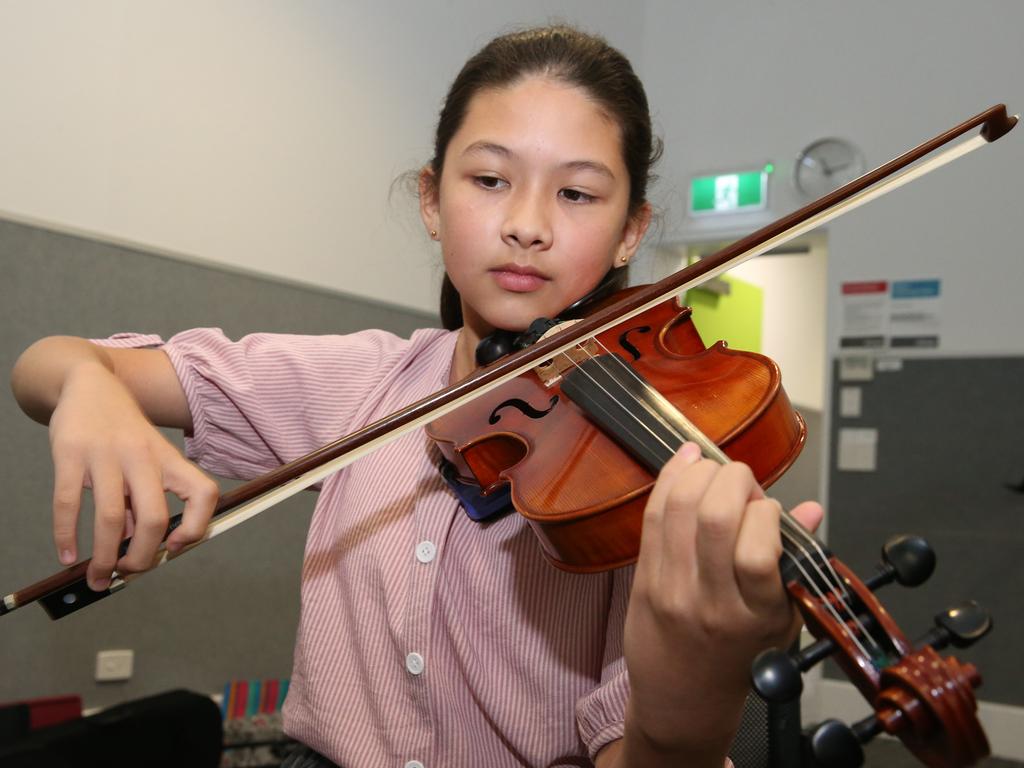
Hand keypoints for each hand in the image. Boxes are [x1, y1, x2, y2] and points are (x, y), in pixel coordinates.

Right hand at [48, 361, 218, 589]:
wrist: (90, 385)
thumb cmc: (123, 432)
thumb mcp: (144, 459)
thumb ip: (140, 501)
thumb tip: (134, 549)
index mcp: (169, 459)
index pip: (204, 493)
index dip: (198, 526)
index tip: (176, 547)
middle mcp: (143, 456)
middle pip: (155, 517)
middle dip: (142, 556)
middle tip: (128, 572)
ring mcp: (106, 454)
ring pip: (111, 517)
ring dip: (104, 557)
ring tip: (97, 577)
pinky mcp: (70, 453)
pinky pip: (68, 503)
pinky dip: (66, 536)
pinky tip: (67, 556)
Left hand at [622, 443, 821, 758]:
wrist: (683, 698)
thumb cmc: (737, 657)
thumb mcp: (782, 621)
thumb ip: (795, 562)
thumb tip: (810, 510)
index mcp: (757, 613)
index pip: (759, 548)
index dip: (766, 511)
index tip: (768, 509)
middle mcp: (712, 601)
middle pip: (715, 517)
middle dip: (733, 479)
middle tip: (741, 482)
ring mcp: (672, 589)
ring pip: (678, 509)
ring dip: (699, 473)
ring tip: (714, 471)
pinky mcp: (643, 579)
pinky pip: (652, 516)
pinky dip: (668, 480)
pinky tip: (684, 463)